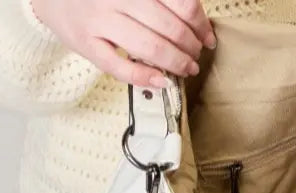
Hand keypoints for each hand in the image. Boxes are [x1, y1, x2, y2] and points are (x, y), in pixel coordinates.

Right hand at [31, 0, 216, 86]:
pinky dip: (145, 77)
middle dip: (190, 47)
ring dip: (176, 63)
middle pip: (170, 27)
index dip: (200, 23)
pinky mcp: (87, 44)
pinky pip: (121, 67)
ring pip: (150, 47)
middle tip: (195, 55)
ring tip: (186, 68)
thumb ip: (160, 0)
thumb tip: (198, 22)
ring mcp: (100, 21)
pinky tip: (161, 81)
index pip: (181, 2)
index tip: (207, 37)